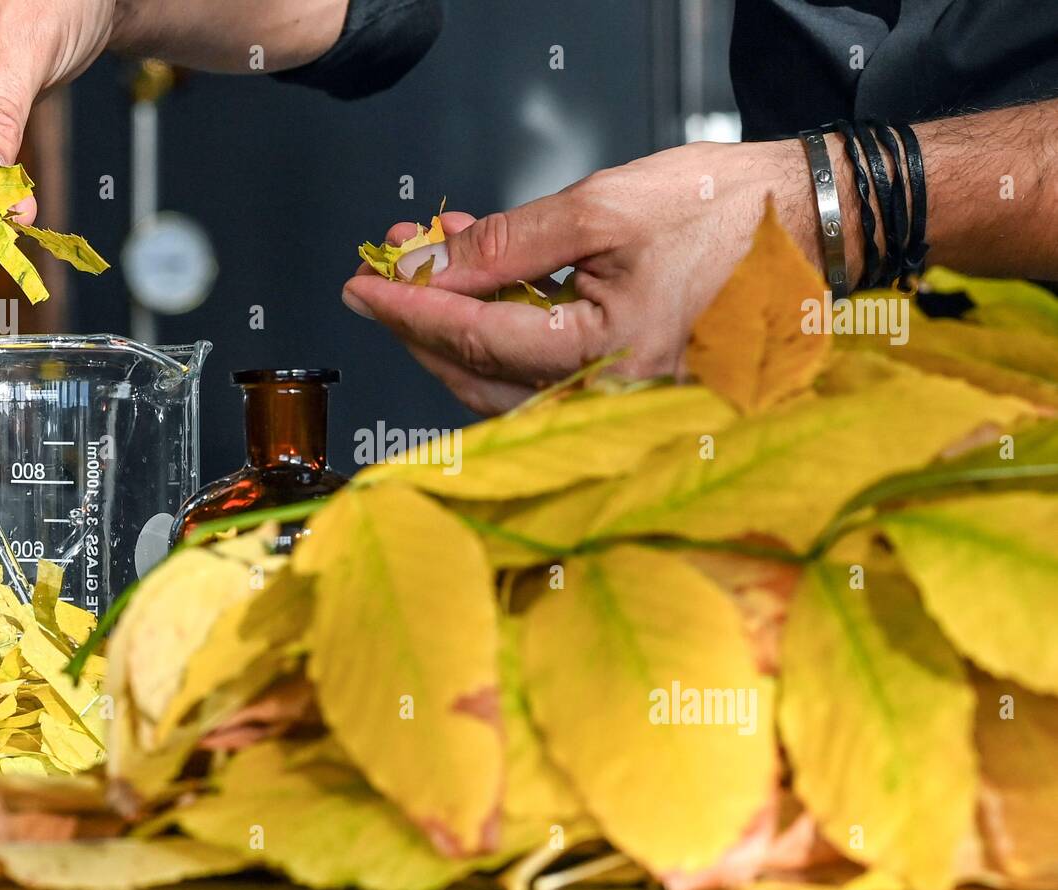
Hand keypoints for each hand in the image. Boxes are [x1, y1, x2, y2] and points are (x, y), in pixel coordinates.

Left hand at [343, 139, 827, 414]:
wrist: (810, 225)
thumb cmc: (728, 212)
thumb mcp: (606, 207)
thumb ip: (512, 244)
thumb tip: (437, 268)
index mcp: (608, 355)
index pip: (476, 339)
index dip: (409, 312)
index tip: (362, 288)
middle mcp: (611, 396)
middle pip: (478, 375)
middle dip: (421, 324)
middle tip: (387, 273)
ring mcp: (620, 399)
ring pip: (504, 384)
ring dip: (455, 330)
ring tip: (432, 265)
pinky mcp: (626, 386)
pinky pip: (542, 377)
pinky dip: (501, 336)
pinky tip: (486, 286)